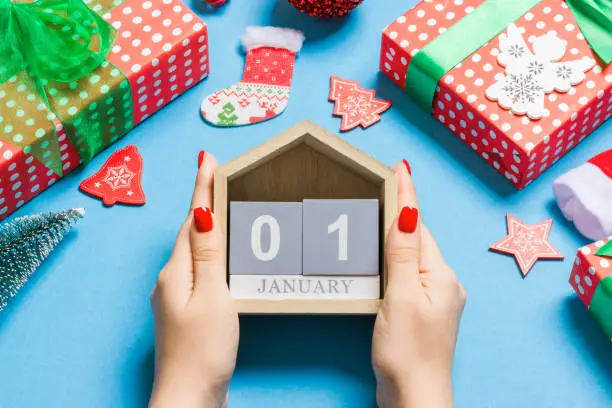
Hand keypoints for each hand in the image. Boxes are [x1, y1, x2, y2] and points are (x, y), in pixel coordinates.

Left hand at [150, 152, 238, 407]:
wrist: (189, 396)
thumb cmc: (204, 349)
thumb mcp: (212, 296)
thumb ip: (209, 255)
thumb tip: (203, 214)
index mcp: (177, 271)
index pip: (193, 220)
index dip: (201, 189)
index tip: (206, 159)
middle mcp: (171, 279)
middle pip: (190, 232)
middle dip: (203, 203)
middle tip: (216, 176)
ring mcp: (175, 296)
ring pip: (193, 251)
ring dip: (206, 227)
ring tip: (220, 208)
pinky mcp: (185, 311)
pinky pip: (198, 270)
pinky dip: (209, 254)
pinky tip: (220, 256)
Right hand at [372, 161, 465, 407]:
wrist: (415, 398)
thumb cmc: (407, 351)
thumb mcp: (400, 297)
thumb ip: (402, 254)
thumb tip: (408, 212)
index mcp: (440, 275)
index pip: (418, 225)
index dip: (407, 196)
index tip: (401, 167)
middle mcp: (443, 283)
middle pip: (419, 239)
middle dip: (402, 213)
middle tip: (385, 185)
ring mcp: (437, 300)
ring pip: (415, 257)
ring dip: (398, 237)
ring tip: (382, 216)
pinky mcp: (425, 314)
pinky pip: (411, 276)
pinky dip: (397, 261)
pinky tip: (385, 260)